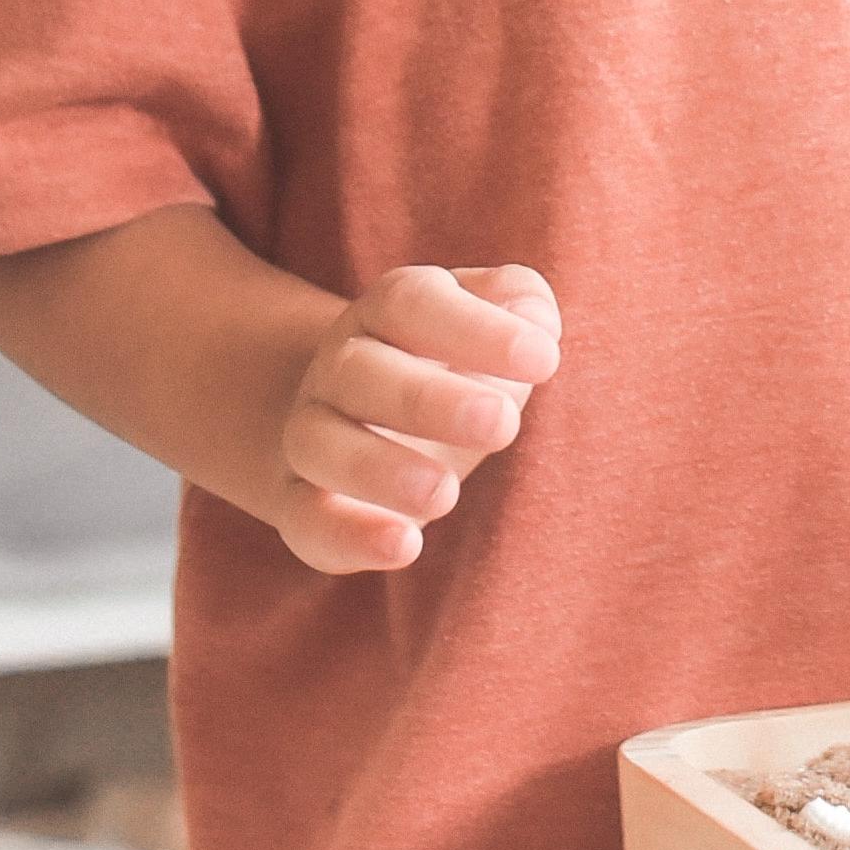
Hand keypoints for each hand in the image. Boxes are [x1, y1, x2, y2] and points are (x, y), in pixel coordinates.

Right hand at [275, 264, 559, 574]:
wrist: (370, 417)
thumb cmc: (452, 365)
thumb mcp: (490, 324)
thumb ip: (520, 304)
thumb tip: (537, 325)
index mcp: (386, 311)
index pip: (413, 303)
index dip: (477, 329)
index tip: (545, 360)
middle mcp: (339, 366)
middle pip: (360, 371)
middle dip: (429, 399)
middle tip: (503, 424)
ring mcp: (313, 434)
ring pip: (319, 444)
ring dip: (379, 470)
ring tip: (446, 495)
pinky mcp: (304, 504)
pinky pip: (306, 520)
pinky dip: (348, 536)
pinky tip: (405, 546)